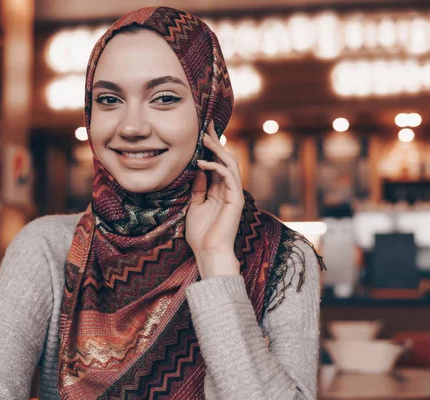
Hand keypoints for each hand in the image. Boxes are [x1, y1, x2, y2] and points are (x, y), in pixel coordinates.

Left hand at [185, 120, 244, 278]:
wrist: (209, 252)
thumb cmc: (201, 234)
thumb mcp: (194, 206)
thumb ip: (198, 189)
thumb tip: (197, 171)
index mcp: (219, 191)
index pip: (216, 164)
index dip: (211, 149)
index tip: (203, 133)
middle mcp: (229, 190)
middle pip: (225, 159)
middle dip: (216, 142)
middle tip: (207, 125)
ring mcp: (234, 194)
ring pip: (230, 164)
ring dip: (217, 150)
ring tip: (204, 139)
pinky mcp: (235, 200)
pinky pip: (228, 177)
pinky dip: (216, 167)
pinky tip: (202, 163)